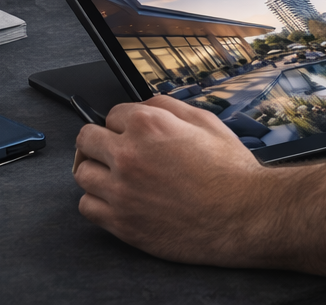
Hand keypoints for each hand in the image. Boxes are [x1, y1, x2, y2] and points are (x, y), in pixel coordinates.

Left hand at [73, 96, 265, 264]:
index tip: (129, 132)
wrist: (242, 215)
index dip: (124, 122)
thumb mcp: (206, 122)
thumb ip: (168, 107)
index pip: (111, 114)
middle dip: (101, 141)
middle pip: (86, 139)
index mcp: (149, 126)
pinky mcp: (121, 222)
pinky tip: (115, 199)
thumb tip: (144, 104)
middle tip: (113, 149)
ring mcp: (121, 191)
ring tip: (114, 175)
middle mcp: (129, 155)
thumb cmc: (229, 171)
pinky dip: (97, 201)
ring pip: (82, 173)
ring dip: (96, 171)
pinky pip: (87, 206)